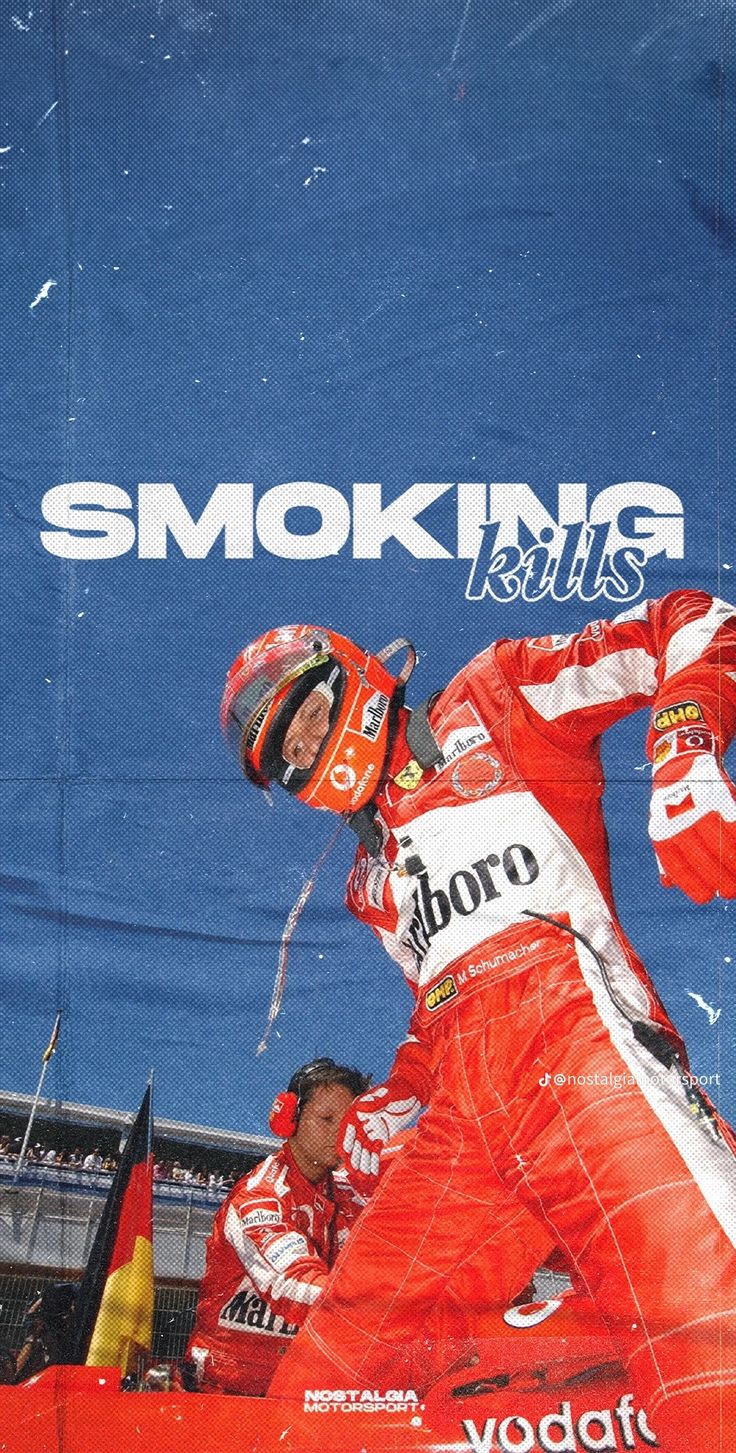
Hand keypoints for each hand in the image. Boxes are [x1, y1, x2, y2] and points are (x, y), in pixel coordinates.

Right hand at [340, 1080, 420, 1192]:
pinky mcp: (382, 1136)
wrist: (412, 1091)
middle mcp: (362, 1122)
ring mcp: (372, 1130)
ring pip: (363, 1151)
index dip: (344, 1141)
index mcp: (358, 1110)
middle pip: (354, 1143)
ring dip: (362, 1165)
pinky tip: (371, 1174)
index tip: (344, 1154)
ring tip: (362, 1178)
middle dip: (353, 1159)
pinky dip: (372, 1163)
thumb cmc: (399, 1089)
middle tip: (354, 1173)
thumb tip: (360, 1108)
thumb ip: (375, 1102)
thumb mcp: (388, 1095)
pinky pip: (374, 1152)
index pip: (347, 1127)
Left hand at [649, 732, 735, 901]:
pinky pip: (733, 823)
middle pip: (703, 857)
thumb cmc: (672, 803)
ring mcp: (697, 806)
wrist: (680, 763)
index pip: (678, 865)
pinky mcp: (715, 794)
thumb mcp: (661, 825)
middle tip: (731, 892)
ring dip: (734, 863)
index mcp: (660, 831)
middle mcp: (676, 819)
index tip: (708, 897)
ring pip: (720, 842)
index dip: (694, 884)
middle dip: (719, 879)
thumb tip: (668, 884)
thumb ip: (666, 854)